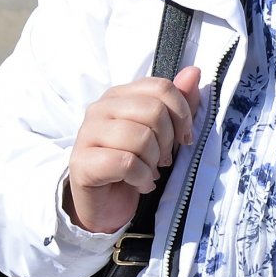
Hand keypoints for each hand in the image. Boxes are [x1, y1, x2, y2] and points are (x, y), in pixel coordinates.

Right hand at [65, 67, 201, 233]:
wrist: (106, 205)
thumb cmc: (135, 165)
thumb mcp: (163, 135)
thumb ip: (177, 104)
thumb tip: (194, 72)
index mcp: (119, 95)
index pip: (161, 87)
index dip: (182, 114)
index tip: (184, 138)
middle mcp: (100, 108)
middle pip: (153, 111)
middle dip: (167, 141)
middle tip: (163, 160)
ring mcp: (87, 134)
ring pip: (141, 137)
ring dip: (154, 162)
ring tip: (149, 172)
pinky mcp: (82, 162)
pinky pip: (126, 163)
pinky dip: (142, 178)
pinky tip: (140, 184)